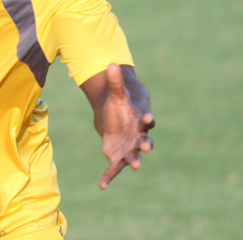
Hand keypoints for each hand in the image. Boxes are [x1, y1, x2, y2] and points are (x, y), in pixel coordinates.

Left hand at [98, 63, 154, 188]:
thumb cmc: (119, 106)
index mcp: (140, 121)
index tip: (148, 117)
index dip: (147, 119)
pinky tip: (102, 186)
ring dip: (134, 161)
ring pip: (134, 156)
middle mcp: (139, 137)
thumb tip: (110, 63)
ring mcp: (130, 149)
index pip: (147, 120)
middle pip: (145, 141)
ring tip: (135, 166)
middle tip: (146, 146)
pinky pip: (114, 169)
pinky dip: (108, 177)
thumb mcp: (116, 94)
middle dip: (146, 144)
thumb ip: (114, 81)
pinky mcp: (119, 157)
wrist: (115, 120)